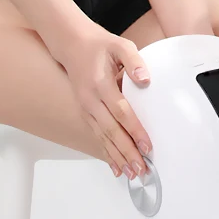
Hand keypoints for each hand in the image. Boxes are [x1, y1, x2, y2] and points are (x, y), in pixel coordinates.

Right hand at [54, 23, 152, 178]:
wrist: (72, 44)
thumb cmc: (98, 45)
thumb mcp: (120, 45)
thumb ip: (134, 61)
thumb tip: (145, 79)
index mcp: (100, 84)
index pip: (121, 112)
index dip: (134, 130)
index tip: (147, 145)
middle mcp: (91, 100)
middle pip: (111, 131)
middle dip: (127, 151)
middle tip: (141, 169)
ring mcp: (86, 108)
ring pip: (102, 137)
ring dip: (117, 157)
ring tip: (131, 173)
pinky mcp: (86, 112)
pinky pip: (96, 136)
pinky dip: (106, 152)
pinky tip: (115, 165)